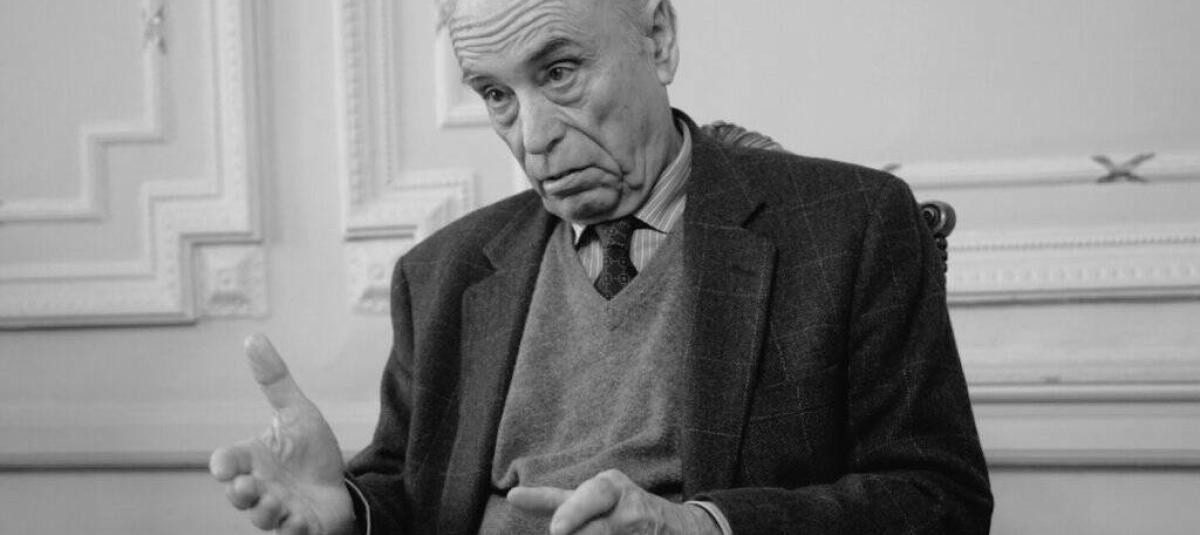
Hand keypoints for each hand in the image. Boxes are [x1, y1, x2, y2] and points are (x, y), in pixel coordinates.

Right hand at [209, 334, 354, 534]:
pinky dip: (292, 530)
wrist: (341, 486)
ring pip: (261, 518)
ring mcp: (278, 512)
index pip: (227, 463)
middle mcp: (260, 489)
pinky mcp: (299, 529)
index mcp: (254, 461)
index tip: (226, 464)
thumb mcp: (297, 412)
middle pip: (238, 495)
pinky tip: (300, 522)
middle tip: (248, 486)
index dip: (224, 465)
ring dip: (265, 512)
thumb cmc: (311, 452)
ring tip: (276, 504)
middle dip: (240, 493)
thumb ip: (275, 380)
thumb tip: (253, 337)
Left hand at [506, 469, 719, 534]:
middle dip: (574, 532)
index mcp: (609, 487)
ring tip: (603, 532)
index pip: (591, 497)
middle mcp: (627, 508)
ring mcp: (639, 530)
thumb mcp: (593, 498)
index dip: (573, 513)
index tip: (556, 530)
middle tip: (560, 534)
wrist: (682, 529)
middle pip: (592, 531)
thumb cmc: (623, 509)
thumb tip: (513, 497)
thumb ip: (556, 501)